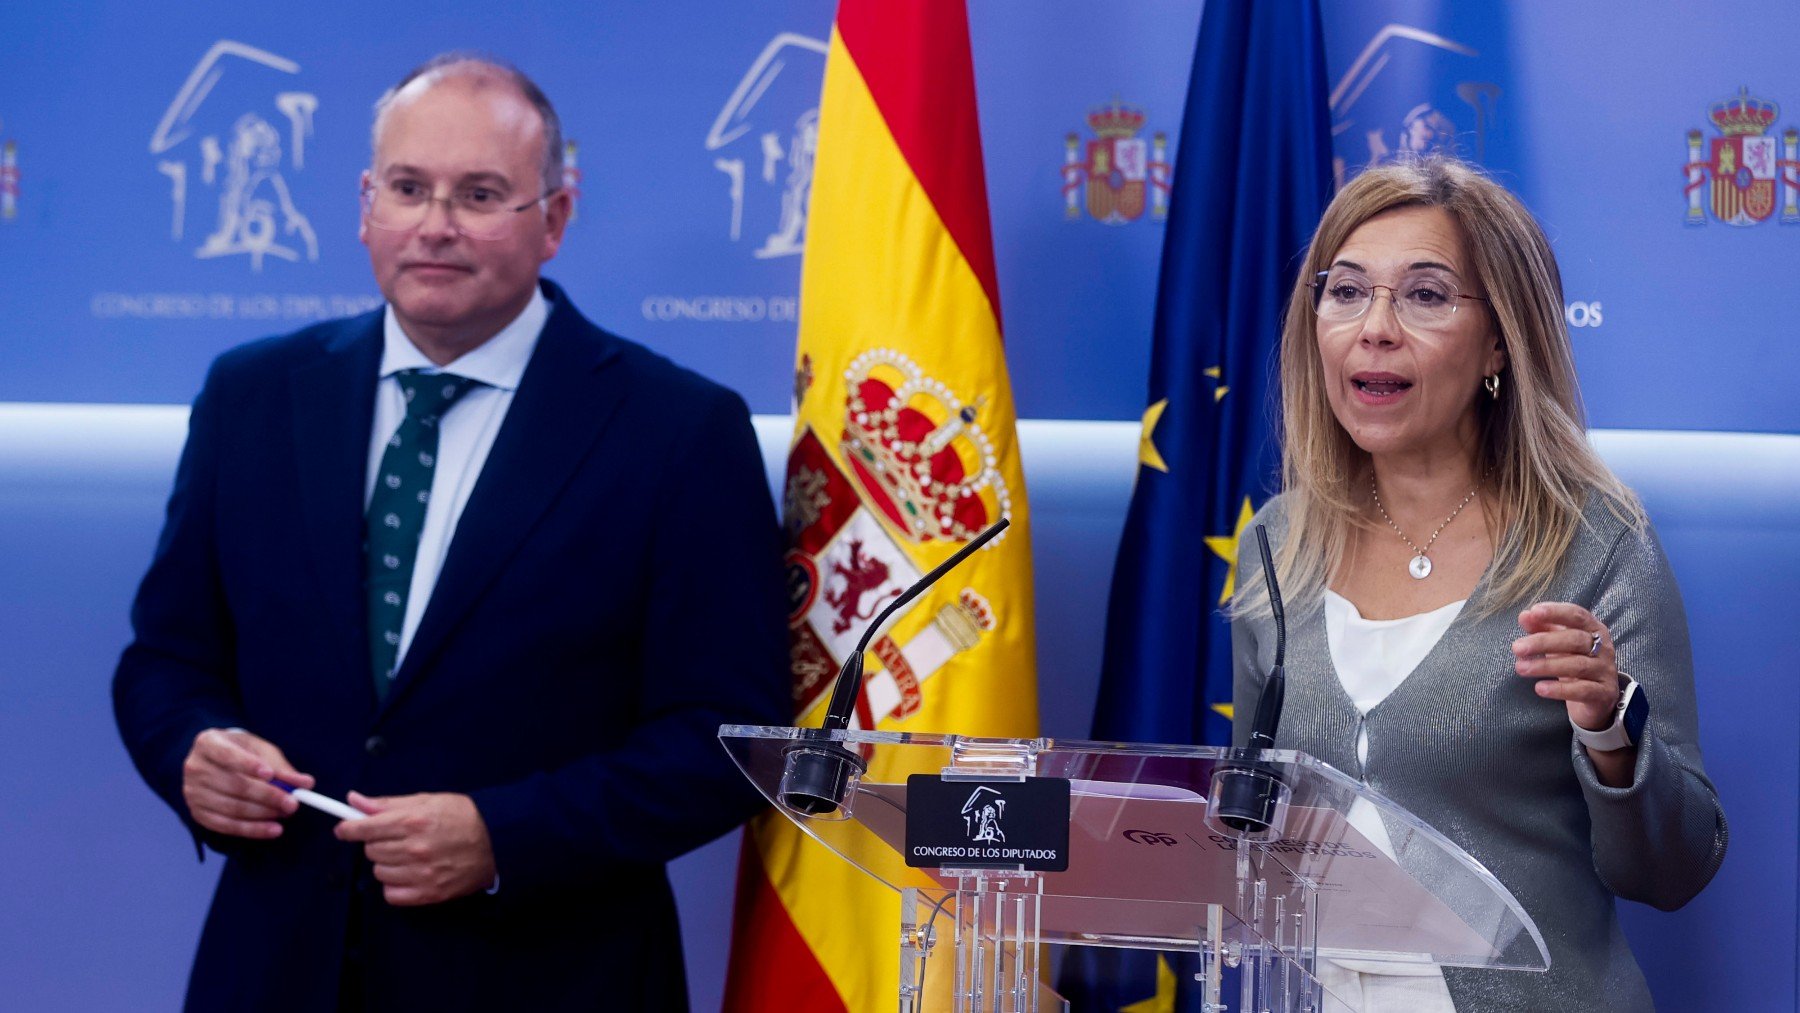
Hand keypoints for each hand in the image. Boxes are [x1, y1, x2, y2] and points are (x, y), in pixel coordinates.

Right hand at [181, 728, 313, 838]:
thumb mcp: (260, 750)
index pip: (227, 754)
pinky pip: (226, 826)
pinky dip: (252, 830)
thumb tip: (306, 783)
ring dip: (263, 814)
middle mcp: (195, 767)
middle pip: (234, 785)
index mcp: (208, 743)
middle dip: (267, 796)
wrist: (215, 762)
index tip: (270, 775)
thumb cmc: (241, 752)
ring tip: (285, 813)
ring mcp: (192, 792)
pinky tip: (273, 830)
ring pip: (232, 807)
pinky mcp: (197, 813)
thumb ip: (281, 766)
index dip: (248, 765)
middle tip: (292, 803)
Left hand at [335, 792, 495, 906]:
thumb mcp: (428, 801)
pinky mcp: (428, 894)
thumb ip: (388, 803)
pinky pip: (391, 894)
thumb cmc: (463, 816)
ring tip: (407, 855)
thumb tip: (354, 800)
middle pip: (371, 851)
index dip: (349, 828)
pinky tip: (409, 874)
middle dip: (377, 842)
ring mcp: (421, 874)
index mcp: (412, 822)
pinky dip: (395, 885)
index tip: (344, 829)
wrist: (497, 841)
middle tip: (395, 837)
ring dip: (387, 864)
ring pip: (379, 872)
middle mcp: (414, 849)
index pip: (364, 829)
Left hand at [1513, 601, 1619, 730]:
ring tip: (1521, 668)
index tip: (1534, 612)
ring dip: (1546, 666)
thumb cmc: (1573, 661)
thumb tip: (1524, 616)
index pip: (1577, 615)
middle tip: (1517, 648)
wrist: (1597, 697)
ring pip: (1577, 665)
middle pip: (1575, 640)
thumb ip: (1542, 628)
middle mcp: (1604, 648)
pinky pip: (1582, 690)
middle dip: (1543, 642)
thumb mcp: (1558, 642)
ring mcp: (1605, 671)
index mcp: (1594, 629)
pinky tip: (1539, 688)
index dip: (1556, 612)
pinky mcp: (1603, 693)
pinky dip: (1560, 689)